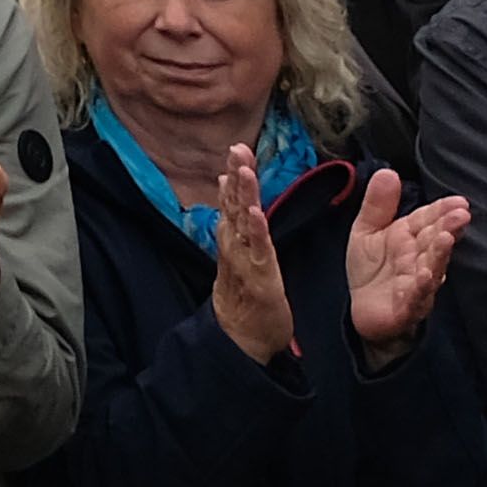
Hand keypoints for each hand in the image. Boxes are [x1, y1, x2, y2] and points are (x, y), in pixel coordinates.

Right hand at [200, 140, 296, 366]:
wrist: (242, 338)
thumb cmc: (245, 295)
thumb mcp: (239, 253)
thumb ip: (234, 219)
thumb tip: (227, 184)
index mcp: (233, 239)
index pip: (232, 201)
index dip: (233, 174)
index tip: (237, 148)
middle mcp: (234, 246)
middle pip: (234, 205)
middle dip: (236, 176)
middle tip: (237, 149)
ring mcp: (245, 262)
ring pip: (243, 223)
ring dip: (243, 195)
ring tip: (244, 171)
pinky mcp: (259, 279)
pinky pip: (258, 251)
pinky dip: (255, 231)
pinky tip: (256, 213)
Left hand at [341, 168, 470, 367]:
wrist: (364, 313)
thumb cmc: (372, 270)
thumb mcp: (366, 231)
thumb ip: (378, 204)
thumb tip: (388, 172)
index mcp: (409, 239)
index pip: (429, 221)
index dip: (442, 211)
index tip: (459, 201)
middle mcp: (419, 260)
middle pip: (435, 242)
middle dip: (448, 228)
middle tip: (462, 215)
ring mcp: (417, 285)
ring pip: (431, 268)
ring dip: (439, 254)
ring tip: (446, 238)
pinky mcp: (407, 308)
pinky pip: (417, 298)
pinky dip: (422, 287)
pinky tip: (425, 275)